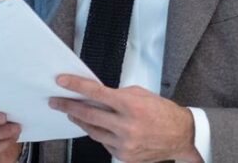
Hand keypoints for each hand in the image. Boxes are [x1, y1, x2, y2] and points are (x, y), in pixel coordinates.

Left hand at [49, 75, 199, 162]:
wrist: (182, 136)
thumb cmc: (163, 112)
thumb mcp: (141, 95)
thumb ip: (117, 95)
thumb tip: (95, 95)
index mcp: (130, 105)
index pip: (96, 92)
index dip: (76, 86)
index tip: (62, 82)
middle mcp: (126, 126)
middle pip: (88, 114)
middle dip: (68, 106)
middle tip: (56, 102)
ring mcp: (124, 143)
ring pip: (92, 131)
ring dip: (80, 121)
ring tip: (72, 113)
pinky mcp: (124, 156)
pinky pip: (103, 143)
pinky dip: (98, 133)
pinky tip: (96, 126)